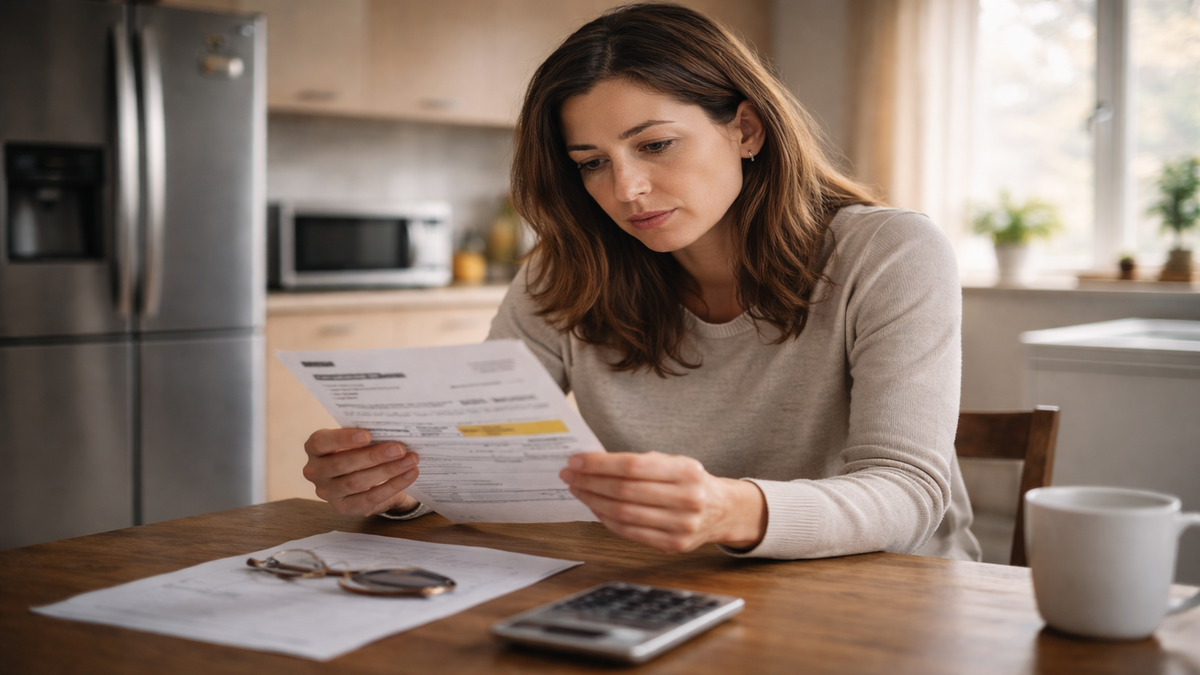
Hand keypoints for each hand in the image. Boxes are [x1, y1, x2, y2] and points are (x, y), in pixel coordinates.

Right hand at [302, 428, 420, 516]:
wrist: (367, 479)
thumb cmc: (360, 451)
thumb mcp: (358, 441)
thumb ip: (366, 435)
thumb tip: (393, 428)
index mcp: (315, 448)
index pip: (321, 442)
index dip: (343, 439)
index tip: (368, 435)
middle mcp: (315, 471)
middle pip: (342, 463)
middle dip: (373, 456)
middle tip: (399, 449)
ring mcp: (328, 492)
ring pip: (356, 482)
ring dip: (387, 470)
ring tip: (410, 460)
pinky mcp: (344, 508)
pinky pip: (370, 498)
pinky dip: (393, 486)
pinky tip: (409, 475)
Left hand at [559, 452, 766, 552]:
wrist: (723, 510)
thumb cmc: (691, 482)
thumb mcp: (675, 462)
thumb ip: (640, 463)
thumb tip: (593, 463)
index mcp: (686, 471)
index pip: (633, 466)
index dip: (599, 464)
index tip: (576, 461)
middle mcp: (687, 499)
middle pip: (625, 491)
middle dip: (590, 482)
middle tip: (570, 475)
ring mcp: (681, 526)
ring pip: (624, 514)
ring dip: (594, 501)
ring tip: (578, 490)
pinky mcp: (673, 545)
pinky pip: (629, 533)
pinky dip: (607, 520)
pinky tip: (595, 508)